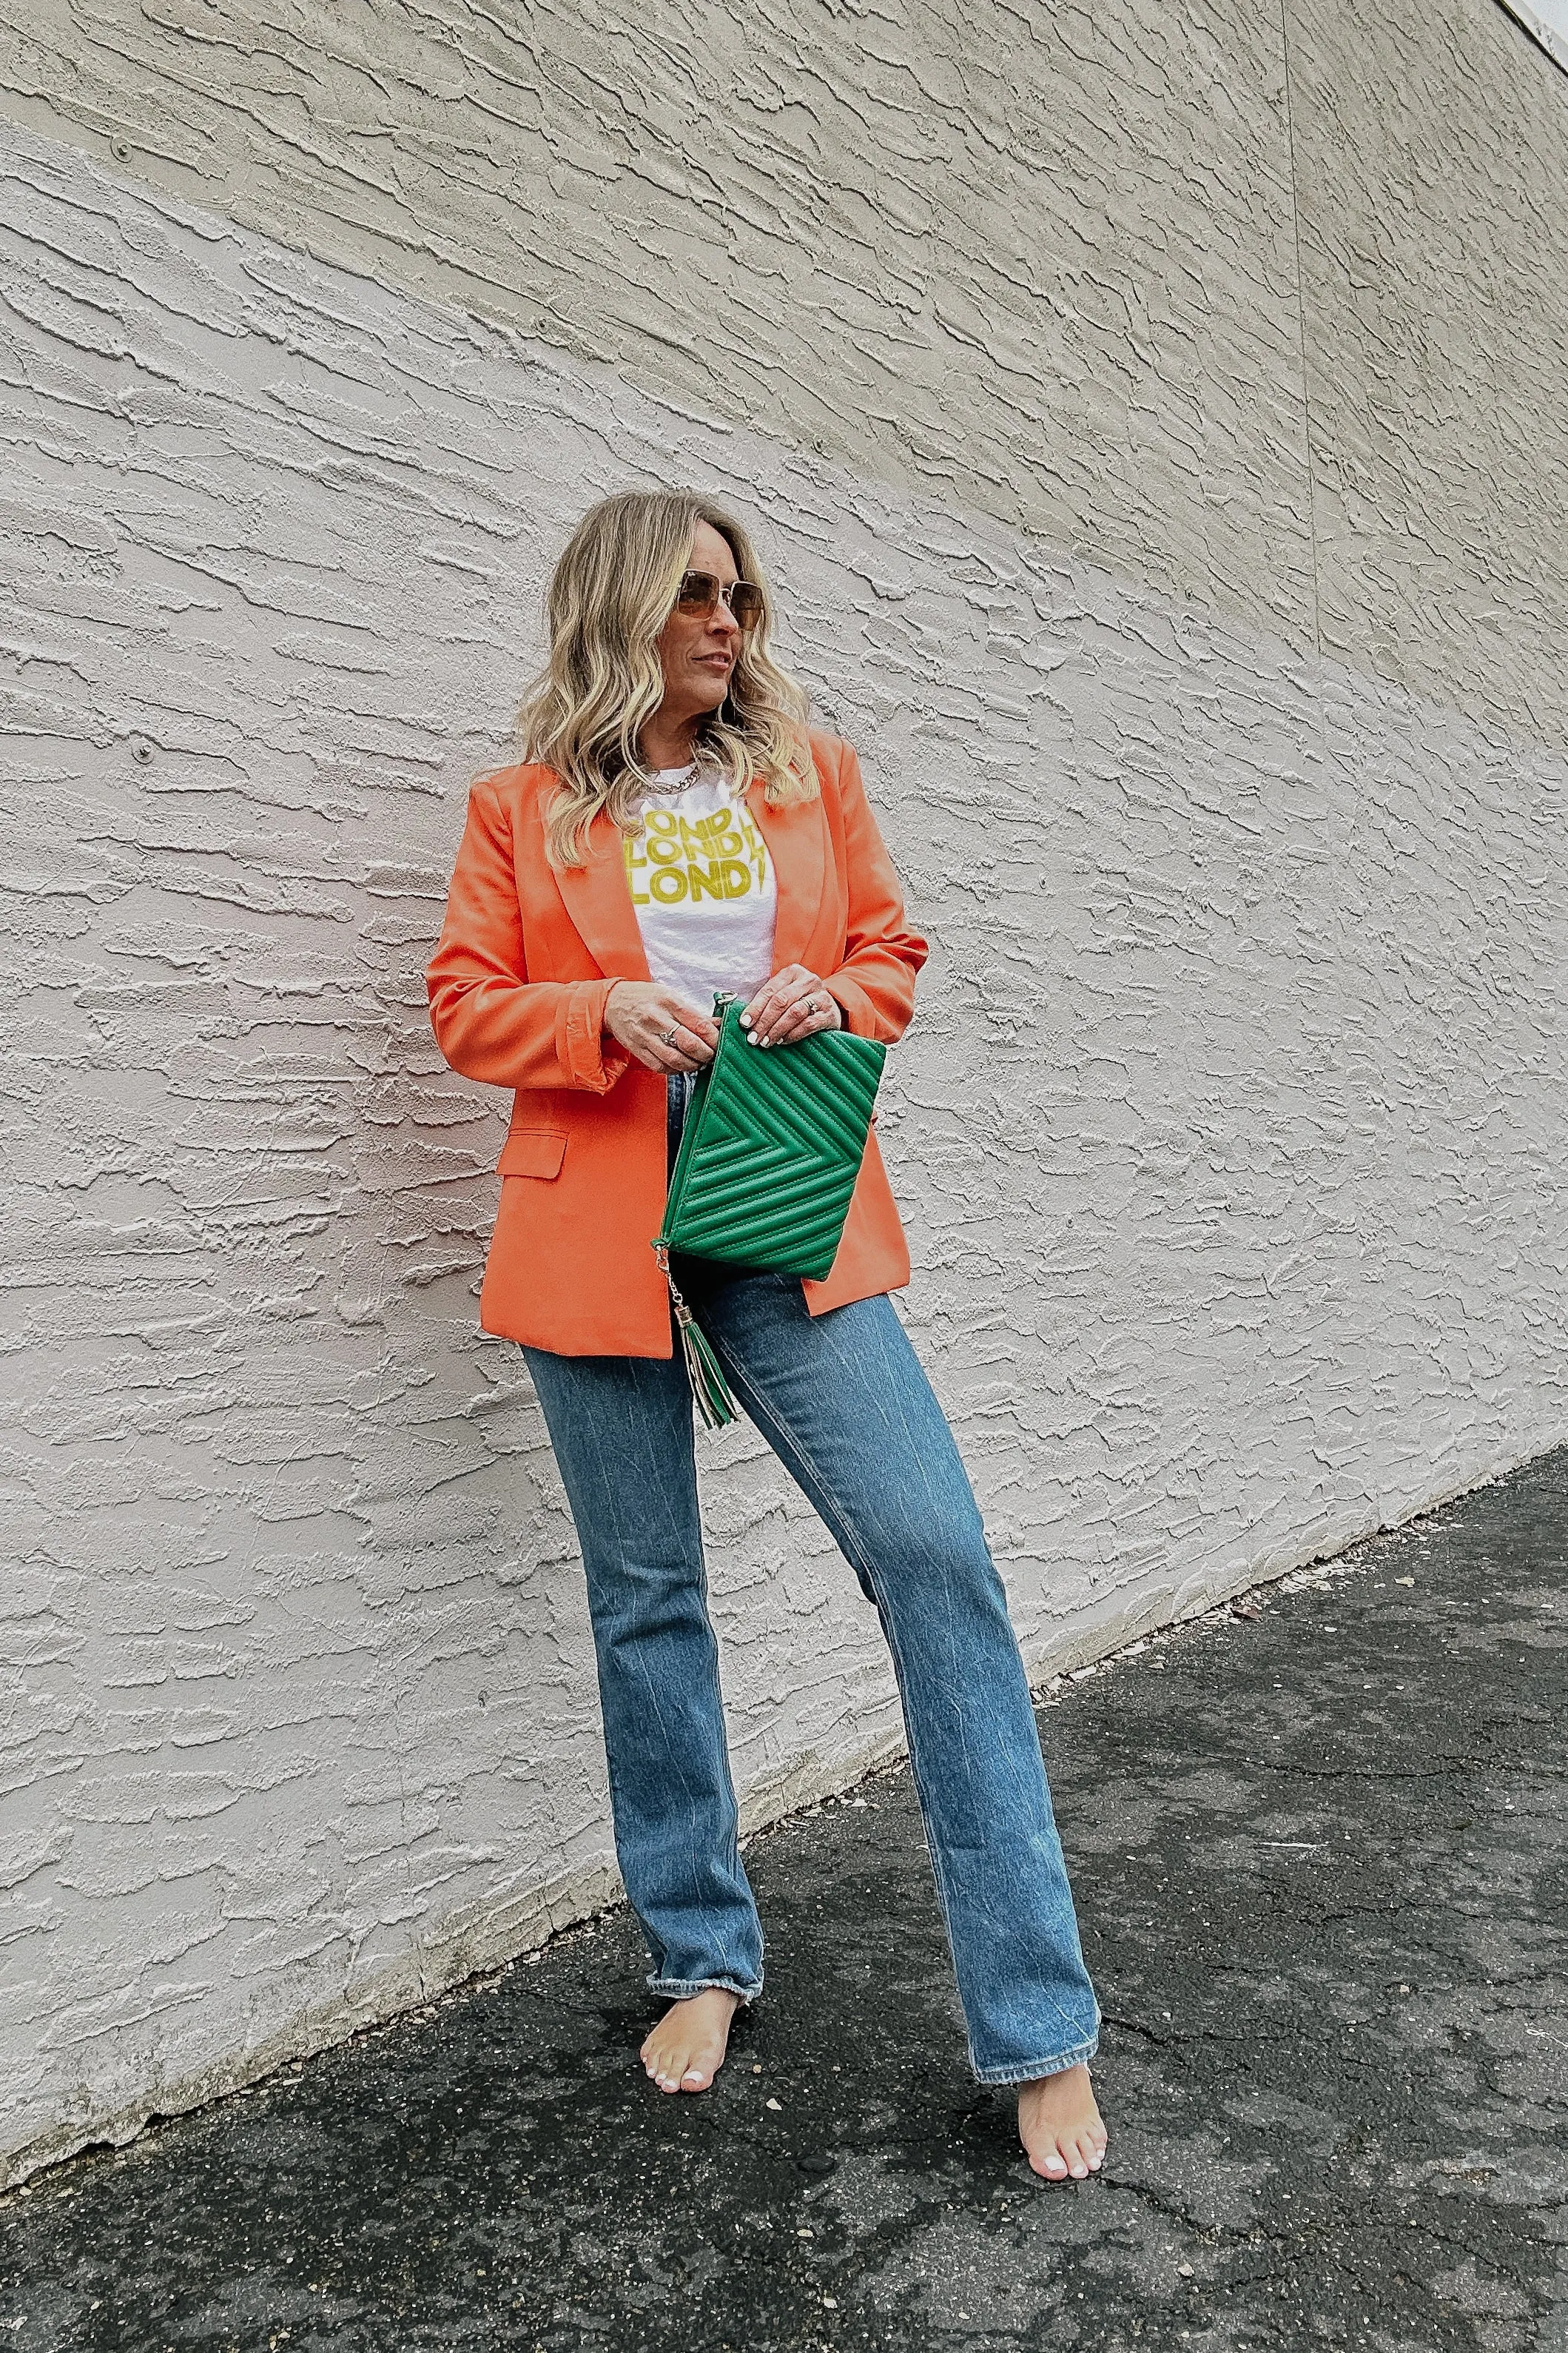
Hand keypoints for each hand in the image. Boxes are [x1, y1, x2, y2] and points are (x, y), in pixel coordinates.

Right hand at [604, 981, 718, 1072]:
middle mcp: (657, 1019)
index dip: (715, 1038)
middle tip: (712, 1055)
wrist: (612, 1002)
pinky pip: (660, 1067)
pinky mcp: (637, 1049)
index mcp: (669, 1002)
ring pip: (676, 1059)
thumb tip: (717, 1025)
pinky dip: (675, 1070)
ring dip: (692, 1065)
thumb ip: (694, 1013)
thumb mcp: (670, 996)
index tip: (720, 1043)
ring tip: (698, 1062)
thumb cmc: (644, 997)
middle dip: (707, 1054)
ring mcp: (645, 1036)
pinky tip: (681, 1065)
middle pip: (690, 1044)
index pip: (700, 1024)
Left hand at [739, 966, 843, 1047]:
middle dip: (764, 1021)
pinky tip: (783, 1041)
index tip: (745, 1023)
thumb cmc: (801, 1001)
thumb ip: (768, 1002)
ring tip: (766, 1041)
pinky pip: (808, 1024)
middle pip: (781, 1001)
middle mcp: (808, 981)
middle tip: (754, 1037)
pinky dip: (793, 1034)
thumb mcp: (785, 994)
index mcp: (793, 972)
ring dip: (777, 1029)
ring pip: (794, 1012)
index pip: (769, 990)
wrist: (831, 1007)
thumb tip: (746, 1021)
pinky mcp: (829, 1014)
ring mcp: (821, 996)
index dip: (755, 1008)